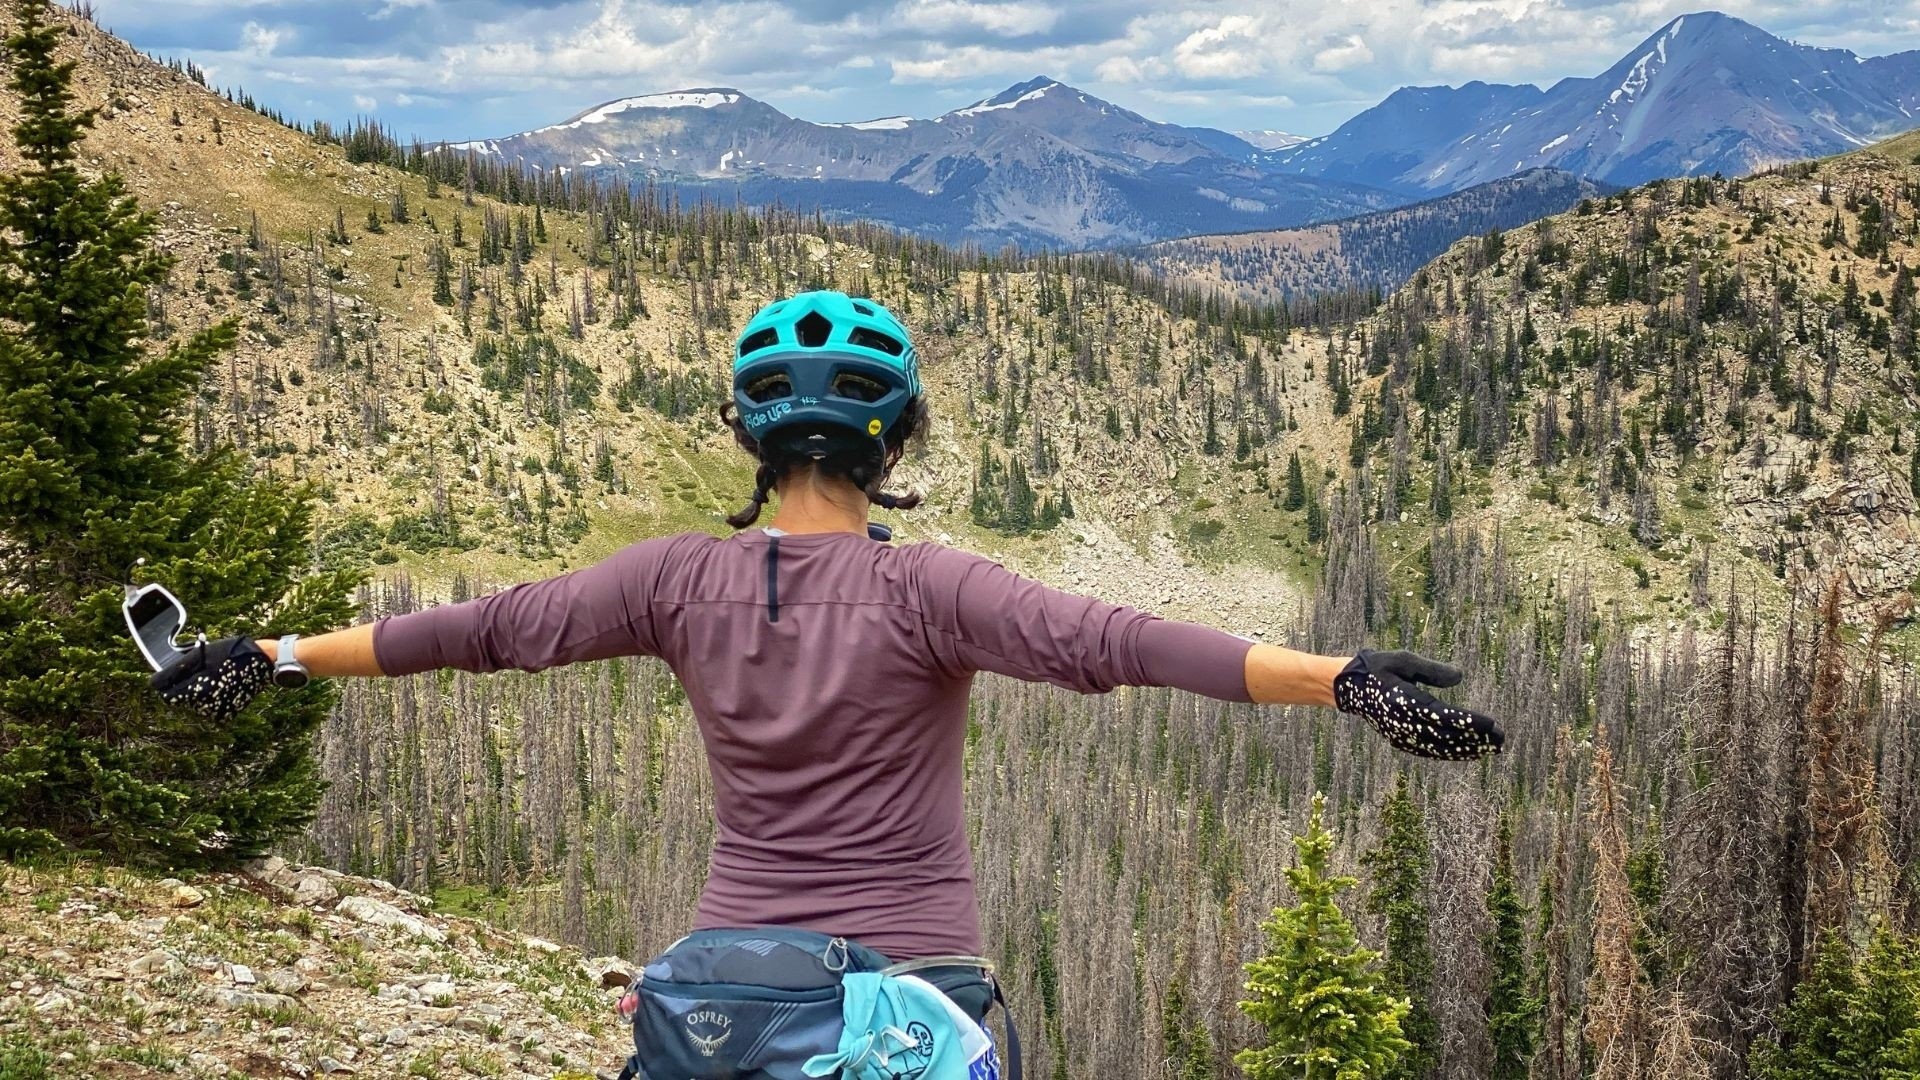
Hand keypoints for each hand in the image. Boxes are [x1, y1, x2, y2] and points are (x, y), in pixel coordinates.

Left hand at [151, 637, 271, 719]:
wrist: (263, 661)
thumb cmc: (232, 651)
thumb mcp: (203, 652)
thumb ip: (180, 667)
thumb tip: (157, 681)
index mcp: (192, 685)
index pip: (161, 687)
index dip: (162, 680)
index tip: (166, 674)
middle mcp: (200, 701)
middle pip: (175, 697)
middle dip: (180, 687)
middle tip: (195, 673)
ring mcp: (213, 710)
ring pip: (190, 704)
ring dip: (195, 694)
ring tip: (211, 678)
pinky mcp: (224, 714)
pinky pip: (207, 709)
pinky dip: (209, 701)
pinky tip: (220, 688)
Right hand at [1334, 650, 1503, 759]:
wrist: (1346, 687)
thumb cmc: (1376, 667)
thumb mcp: (1403, 660)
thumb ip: (1431, 670)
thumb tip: (1460, 677)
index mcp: (1404, 701)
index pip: (1443, 716)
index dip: (1469, 722)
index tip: (1492, 724)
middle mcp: (1403, 723)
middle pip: (1446, 736)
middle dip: (1475, 739)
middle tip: (1501, 740)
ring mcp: (1401, 735)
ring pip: (1439, 748)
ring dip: (1467, 750)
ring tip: (1491, 749)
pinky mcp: (1400, 740)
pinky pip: (1429, 751)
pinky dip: (1450, 753)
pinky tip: (1466, 752)